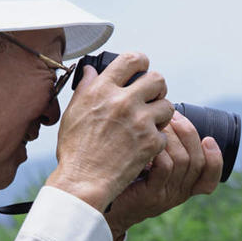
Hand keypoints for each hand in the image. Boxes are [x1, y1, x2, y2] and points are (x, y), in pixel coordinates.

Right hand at [45, 52, 174, 210]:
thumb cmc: (76, 150)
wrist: (84, 180)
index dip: (141, 62)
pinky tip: (144, 146)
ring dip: (161, 114)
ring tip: (149, 124)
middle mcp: (123, 101)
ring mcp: (140, 121)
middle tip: (151, 99)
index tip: (142, 69)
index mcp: (103, 90)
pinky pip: (165, 133)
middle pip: (158, 79)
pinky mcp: (151, 142)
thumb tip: (92, 71)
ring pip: (168, 106)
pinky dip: (157, 140)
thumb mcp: (73, 113)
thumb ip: (86, 88)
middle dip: (157, 88)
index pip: (132, 60)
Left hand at [104, 111, 222, 240]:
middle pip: (198, 160)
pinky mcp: (151, 195)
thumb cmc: (122, 176)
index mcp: (183, 187)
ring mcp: (166, 196)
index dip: (216, 158)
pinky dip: (159, 149)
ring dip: (172, 136)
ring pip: (183, 160)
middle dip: (188, 132)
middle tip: (171, 115)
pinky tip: (147, 138)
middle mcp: (179, 193)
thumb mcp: (148, 165)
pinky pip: (165, 167)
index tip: (209, 138)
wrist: (100, 206)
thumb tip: (167, 113)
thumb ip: (163, 148)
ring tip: (157, 122)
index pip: (210, 177)